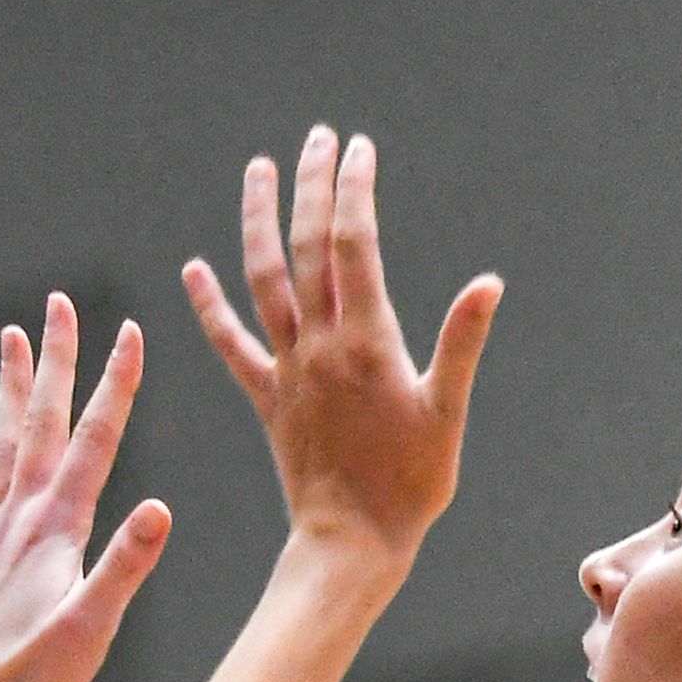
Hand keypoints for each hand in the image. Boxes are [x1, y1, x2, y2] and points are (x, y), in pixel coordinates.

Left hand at [0, 294, 171, 681]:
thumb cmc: (36, 675)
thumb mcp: (93, 623)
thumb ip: (125, 565)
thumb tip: (159, 508)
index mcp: (55, 526)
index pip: (92, 439)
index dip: (115, 384)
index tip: (129, 328)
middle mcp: (23, 518)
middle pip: (43, 421)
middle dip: (57, 359)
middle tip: (59, 303)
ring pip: (8, 442)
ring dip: (15, 388)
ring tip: (13, 337)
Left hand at [183, 127, 500, 562]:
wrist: (351, 545)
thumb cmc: (411, 486)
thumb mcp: (447, 412)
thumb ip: (461, 343)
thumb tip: (488, 283)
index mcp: (366, 341)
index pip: (354, 245)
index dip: (354, 192)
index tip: (358, 148)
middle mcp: (318, 346)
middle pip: (308, 248)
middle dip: (312, 188)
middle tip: (317, 137)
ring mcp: (287, 370)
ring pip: (263, 281)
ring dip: (258, 221)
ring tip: (259, 170)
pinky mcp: (266, 399)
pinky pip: (231, 345)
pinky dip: (210, 306)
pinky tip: (192, 268)